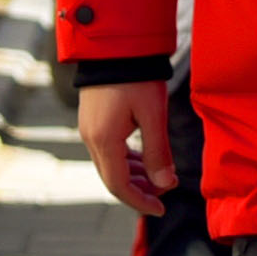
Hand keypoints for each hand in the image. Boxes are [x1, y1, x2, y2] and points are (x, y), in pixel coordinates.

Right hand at [78, 81, 175, 215]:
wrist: (115, 46)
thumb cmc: (137, 77)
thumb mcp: (153, 113)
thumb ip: (158, 150)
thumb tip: (165, 184)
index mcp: (103, 141)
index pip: (119, 185)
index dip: (140, 201)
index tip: (161, 209)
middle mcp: (91, 139)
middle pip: (113, 178)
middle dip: (140, 190)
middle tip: (166, 193)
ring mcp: (91, 130)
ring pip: (111, 165)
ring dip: (135, 175)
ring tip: (160, 179)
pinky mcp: (95, 121)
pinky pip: (110, 150)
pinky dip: (128, 160)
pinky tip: (145, 160)